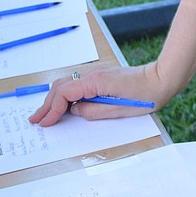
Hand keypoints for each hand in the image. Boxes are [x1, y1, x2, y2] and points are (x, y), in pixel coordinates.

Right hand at [29, 62, 167, 126]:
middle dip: (47, 104)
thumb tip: (75, 111)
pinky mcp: (101, 76)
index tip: (44, 123)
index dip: (52, 110)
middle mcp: (93, 74)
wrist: (160, 79)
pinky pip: (77, 84)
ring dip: (54, 98)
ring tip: (44, 113)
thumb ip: (92, 112)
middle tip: (35, 120)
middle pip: (61, 87)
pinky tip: (62, 104)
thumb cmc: (144, 97)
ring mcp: (97, 73)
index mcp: (95, 82)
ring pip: (67, 83)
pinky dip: (65, 94)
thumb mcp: (117, 112)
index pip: (64, 94)